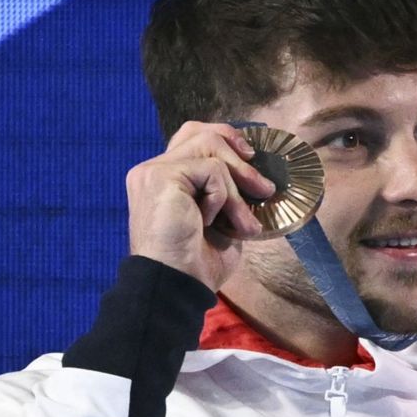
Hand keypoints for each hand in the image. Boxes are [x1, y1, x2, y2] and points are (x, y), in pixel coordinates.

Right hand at [124, 121, 277, 290]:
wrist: (177, 285)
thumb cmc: (197, 263)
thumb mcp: (222, 222)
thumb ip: (229, 196)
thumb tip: (260, 182)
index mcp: (164, 180)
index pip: (192, 137)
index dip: (225, 139)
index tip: (251, 158)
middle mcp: (153, 170)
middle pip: (200, 132)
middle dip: (239, 156)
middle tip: (263, 189)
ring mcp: (154, 171)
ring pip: (210, 148)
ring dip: (237, 186)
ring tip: (244, 222)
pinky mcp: (161, 177)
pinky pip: (211, 169)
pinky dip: (223, 197)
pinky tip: (213, 222)